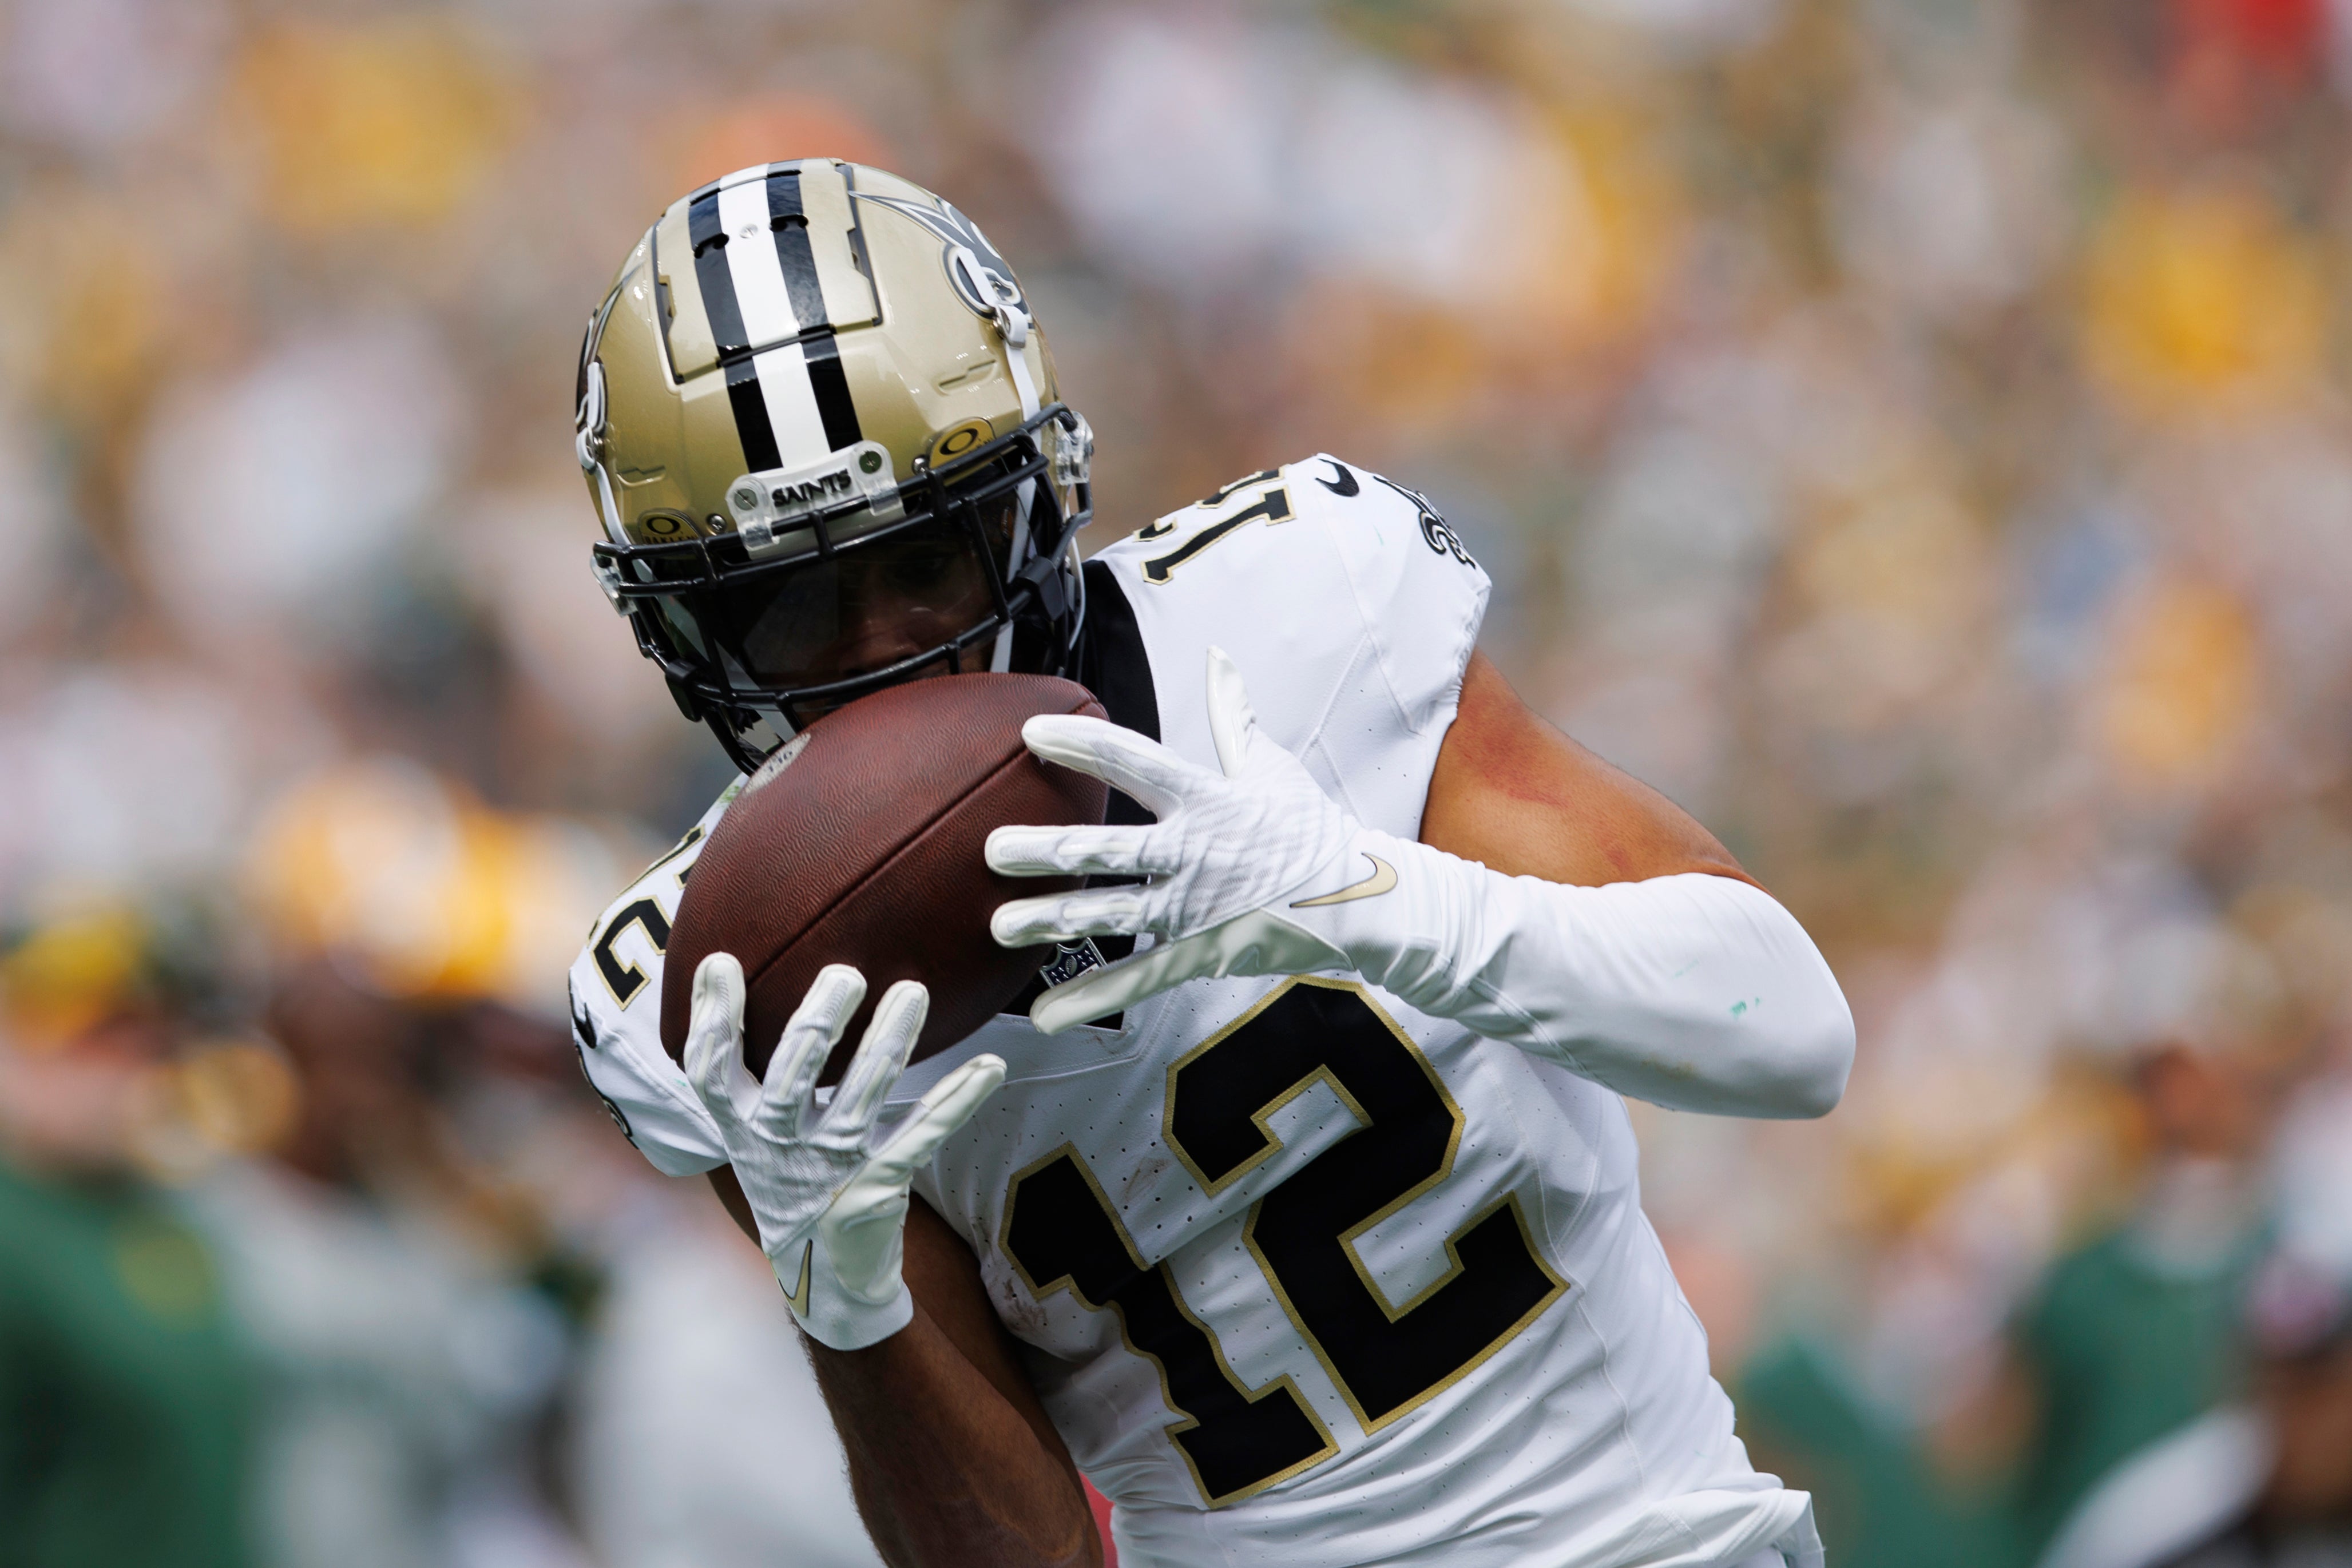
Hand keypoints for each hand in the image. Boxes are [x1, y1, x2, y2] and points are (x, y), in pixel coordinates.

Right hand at [684, 954, 1004, 1348]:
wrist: (827, 1278)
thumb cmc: (793, 1181)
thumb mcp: (755, 1137)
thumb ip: (750, 1075)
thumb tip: (731, 977)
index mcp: (743, 1127)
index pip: (711, 1070)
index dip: (713, 1018)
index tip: (723, 961)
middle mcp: (779, 1147)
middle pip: (791, 1078)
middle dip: (818, 1025)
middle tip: (847, 975)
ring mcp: (831, 1169)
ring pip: (860, 1098)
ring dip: (890, 1042)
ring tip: (914, 992)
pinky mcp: (879, 1186)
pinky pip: (922, 1134)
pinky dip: (957, 1099)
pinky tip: (989, 1066)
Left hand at [988, 646, 1366, 1032]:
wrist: (1359, 898)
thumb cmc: (1309, 830)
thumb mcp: (1272, 766)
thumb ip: (1233, 715)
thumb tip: (1219, 658)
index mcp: (1206, 797)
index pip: (1133, 760)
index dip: (1081, 744)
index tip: (1031, 732)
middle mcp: (1193, 851)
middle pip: (1105, 848)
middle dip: (1043, 850)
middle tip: (992, 850)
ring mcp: (1193, 907)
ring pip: (1110, 914)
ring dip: (1051, 920)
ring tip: (1000, 924)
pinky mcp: (1200, 952)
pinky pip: (1137, 978)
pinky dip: (1091, 996)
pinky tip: (1046, 1012)